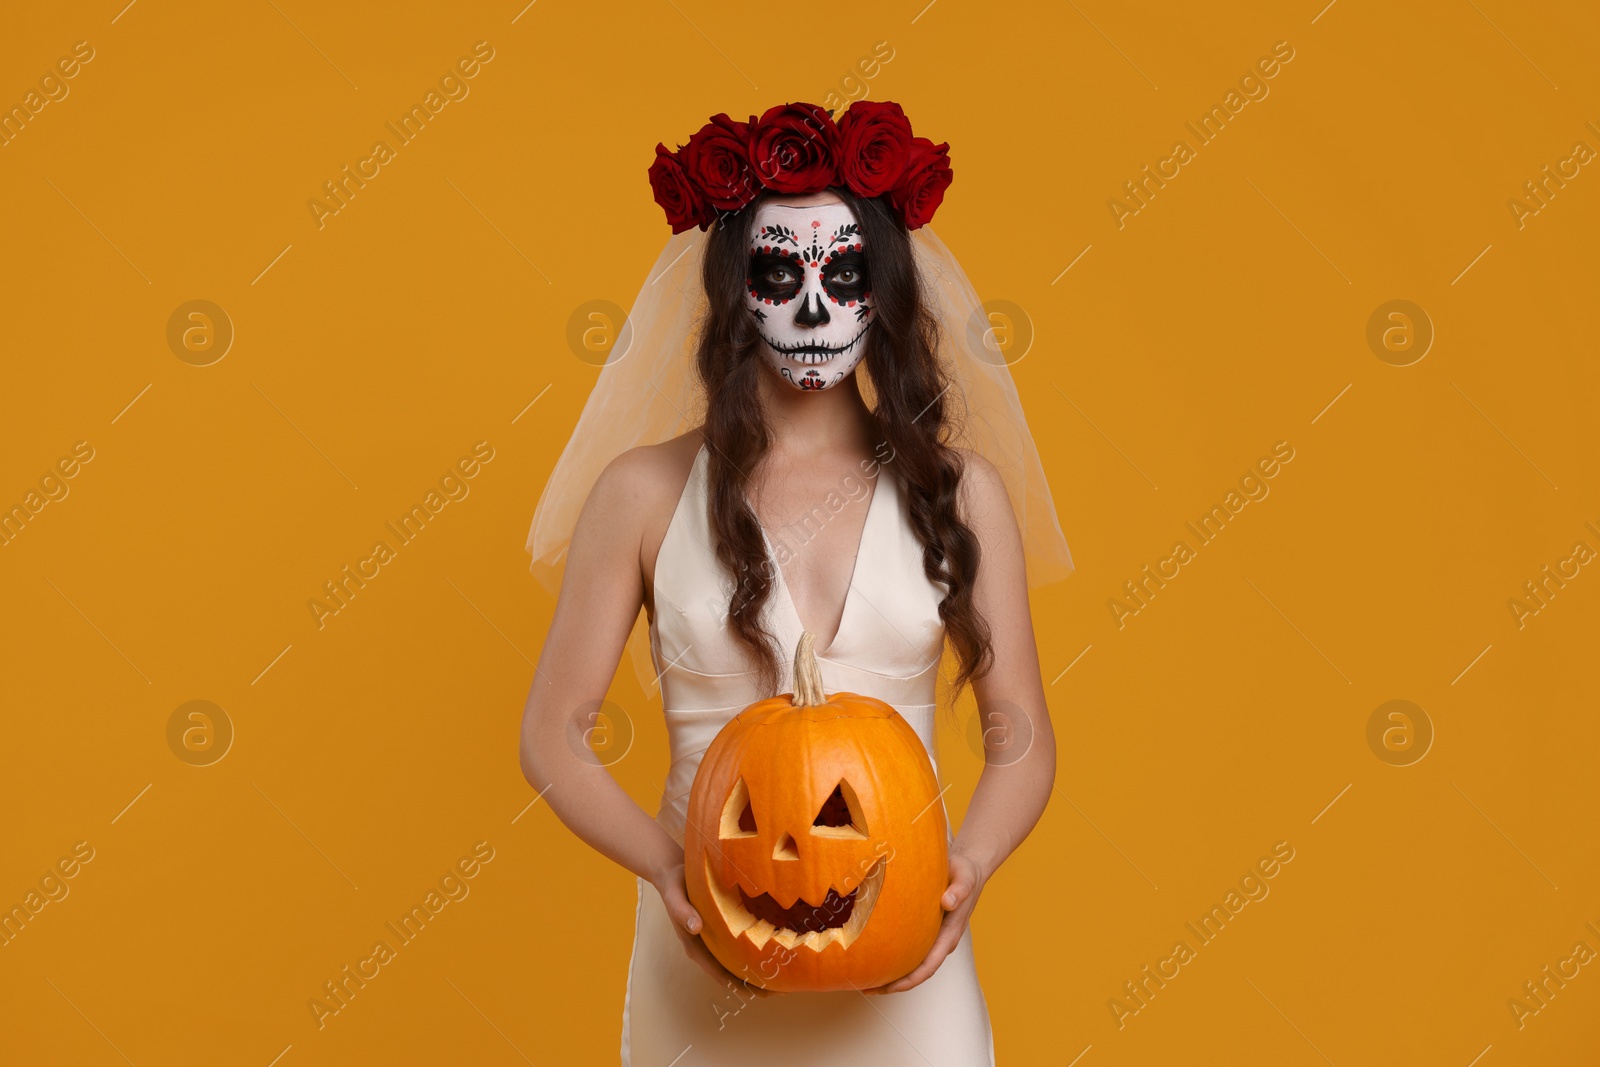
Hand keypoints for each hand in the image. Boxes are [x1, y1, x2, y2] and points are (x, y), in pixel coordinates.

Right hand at [652, 862, 775, 998]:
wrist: (673, 872)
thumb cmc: (675, 887)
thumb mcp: (675, 897)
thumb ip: (682, 912)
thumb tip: (696, 928)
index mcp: (695, 946)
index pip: (719, 974)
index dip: (739, 986)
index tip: (759, 995)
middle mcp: (708, 947)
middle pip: (733, 972)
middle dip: (754, 983)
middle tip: (780, 991)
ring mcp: (716, 938)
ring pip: (739, 959)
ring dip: (757, 968)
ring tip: (782, 974)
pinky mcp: (723, 926)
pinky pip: (741, 941)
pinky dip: (755, 946)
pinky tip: (773, 945)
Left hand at [868, 850, 985, 994]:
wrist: (970, 867)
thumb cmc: (966, 872)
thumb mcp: (964, 878)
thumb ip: (958, 890)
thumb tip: (948, 902)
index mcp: (950, 934)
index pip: (929, 966)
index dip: (909, 980)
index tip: (889, 988)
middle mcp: (941, 940)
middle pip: (917, 971)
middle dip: (894, 983)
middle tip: (867, 988)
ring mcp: (934, 936)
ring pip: (912, 962)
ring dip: (892, 973)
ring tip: (866, 977)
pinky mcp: (926, 928)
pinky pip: (909, 947)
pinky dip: (894, 955)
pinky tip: (876, 952)